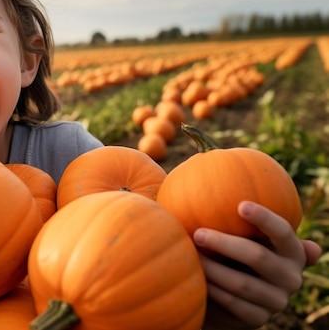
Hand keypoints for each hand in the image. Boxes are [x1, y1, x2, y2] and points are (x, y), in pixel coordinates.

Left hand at [194, 201, 321, 329]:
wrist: (226, 294)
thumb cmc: (230, 250)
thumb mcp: (236, 233)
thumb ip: (233, 214)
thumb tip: (209, 167)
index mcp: (291, 250)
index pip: (283, 232)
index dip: (265, 219)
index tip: (240, 205)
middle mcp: (290, 276)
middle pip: (258, 256)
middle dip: (225, 243)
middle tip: (198, 233)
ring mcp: (277, 300)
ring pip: (242, 283)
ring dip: (213, 268)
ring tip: (191, 253)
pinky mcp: (259, 319)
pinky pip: (232, 303)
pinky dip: (212, 288)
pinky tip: (195, 275)